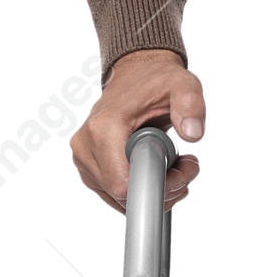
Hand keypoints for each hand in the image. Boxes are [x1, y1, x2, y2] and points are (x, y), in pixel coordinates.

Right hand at [70, 48, 203, 213]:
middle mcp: (86, 146)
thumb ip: (190, 105)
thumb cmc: (156, 82)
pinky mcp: (89, 169)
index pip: (123, 185)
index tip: (181, 170)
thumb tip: (193, 133)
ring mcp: (84, 160)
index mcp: (102, 128)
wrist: (137, 76)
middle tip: (185, 165)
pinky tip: (157, 168)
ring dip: (154, 190)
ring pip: (121, 200)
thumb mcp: (182, 85)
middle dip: (162, 188)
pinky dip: (141, 189)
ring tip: (173, 163)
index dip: (158, 187)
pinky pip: (117, 196)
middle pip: (125, 196)